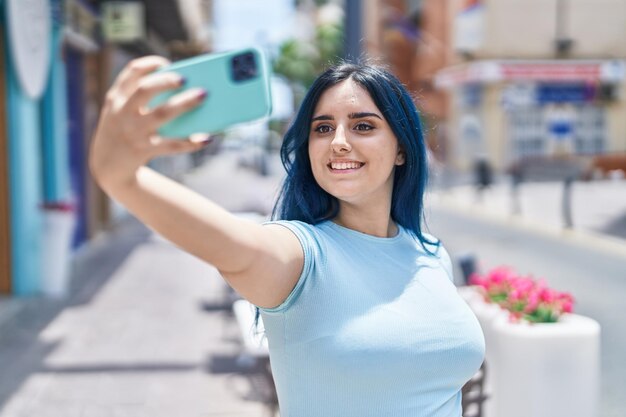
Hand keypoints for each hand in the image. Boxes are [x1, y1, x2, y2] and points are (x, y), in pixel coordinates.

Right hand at [89, 55, 209, 189]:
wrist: (106, 167)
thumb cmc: (123, 131)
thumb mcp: (121, 112)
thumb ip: (140, 99)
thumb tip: (184, 89)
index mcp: (116, 98)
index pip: (131, 72)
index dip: (149, 64)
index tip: (166, 63)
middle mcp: (123, 112)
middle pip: (145, 90)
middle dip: (166, 81)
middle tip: (185, 78)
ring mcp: (133, 132)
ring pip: (161, 114)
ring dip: (184, 103)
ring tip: (202, 95)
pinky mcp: (144, 150)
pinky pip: (172, 145)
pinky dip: (191, 141)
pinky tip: (207, 138)